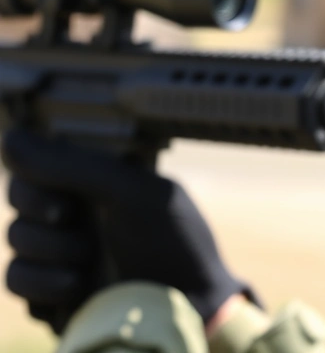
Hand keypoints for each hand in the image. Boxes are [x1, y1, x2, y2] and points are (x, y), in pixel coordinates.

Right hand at [2, 129, 252, 332]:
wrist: (187, 306)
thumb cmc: (173, 242)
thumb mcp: (133, 192)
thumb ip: (72, 165)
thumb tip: (10, 138)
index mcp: (96, 180)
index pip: (37, 163)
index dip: (36, 177)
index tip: (64, 195)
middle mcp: (76, 212)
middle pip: (18, 198)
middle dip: (42, 212)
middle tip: (70, 220)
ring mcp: (61, 251)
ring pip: (15, 239)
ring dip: (51, 249)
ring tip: (89, 261)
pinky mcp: (50, 292)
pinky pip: (16, 280)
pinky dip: (43, 283)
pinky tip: (76, 287)